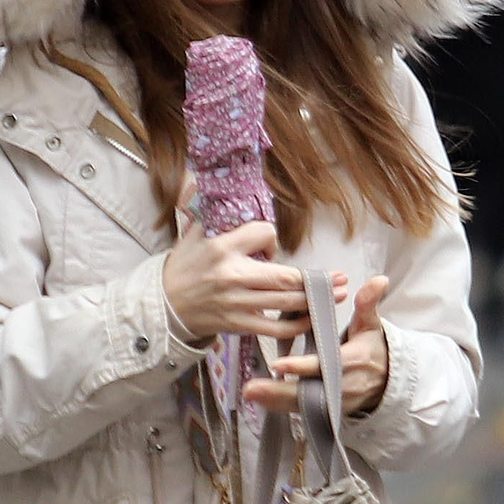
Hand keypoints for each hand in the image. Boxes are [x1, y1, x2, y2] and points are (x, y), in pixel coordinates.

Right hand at [163, 173, 347, 341]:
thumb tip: (213, 175)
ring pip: (284, 302)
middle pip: (284, 277)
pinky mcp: (236, 324)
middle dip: (317, 279)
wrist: (162, 304)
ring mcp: (235, 303)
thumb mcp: (193, 232)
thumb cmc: (183, 266)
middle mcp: (231, 275)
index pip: (264, 234)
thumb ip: (211, 208)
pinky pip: (273, 328)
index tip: (270, 244)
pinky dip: (296, 325)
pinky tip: (310, 318)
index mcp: (222, 247)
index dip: (272, 237)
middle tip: (341, 277)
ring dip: (315, 300)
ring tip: (337, 294)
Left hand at [243, 275, 389, 415]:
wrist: (386, 380)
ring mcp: (333, 401)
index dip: (302, 366)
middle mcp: (342, 385)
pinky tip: (259, 400)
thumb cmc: (372, 347)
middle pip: (308, 391)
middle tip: (251, 387)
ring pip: (302, 404)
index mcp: (353, 361)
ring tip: (249, 392)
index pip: (324, 365)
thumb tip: (379, 279)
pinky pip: (301, 410)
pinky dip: (280, 406)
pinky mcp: (326, 409)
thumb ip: (369, 303)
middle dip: (279, 391)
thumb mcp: (372, 324)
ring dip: (274, 399)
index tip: (278, 364)